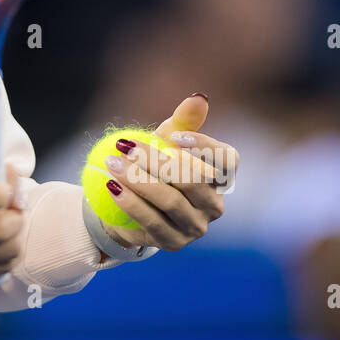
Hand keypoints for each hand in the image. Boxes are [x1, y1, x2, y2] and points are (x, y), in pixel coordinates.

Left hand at [102, 94, 237, 251]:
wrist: (127, 204)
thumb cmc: (155, 166)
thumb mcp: (165, 140)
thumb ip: (182, 121)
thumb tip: (199, 96)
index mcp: (220, 177)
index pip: (228, 160)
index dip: (205, 146)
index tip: (173, 136)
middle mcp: (214, 205)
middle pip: (193, 181)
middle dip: (158, 161)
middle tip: (126, 145)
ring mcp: (196, 227)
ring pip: (171, 202)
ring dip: (138, 180)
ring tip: (112, 162)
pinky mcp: (173, 243)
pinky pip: (151, 222)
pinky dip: (130, 203)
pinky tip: (111, 186)